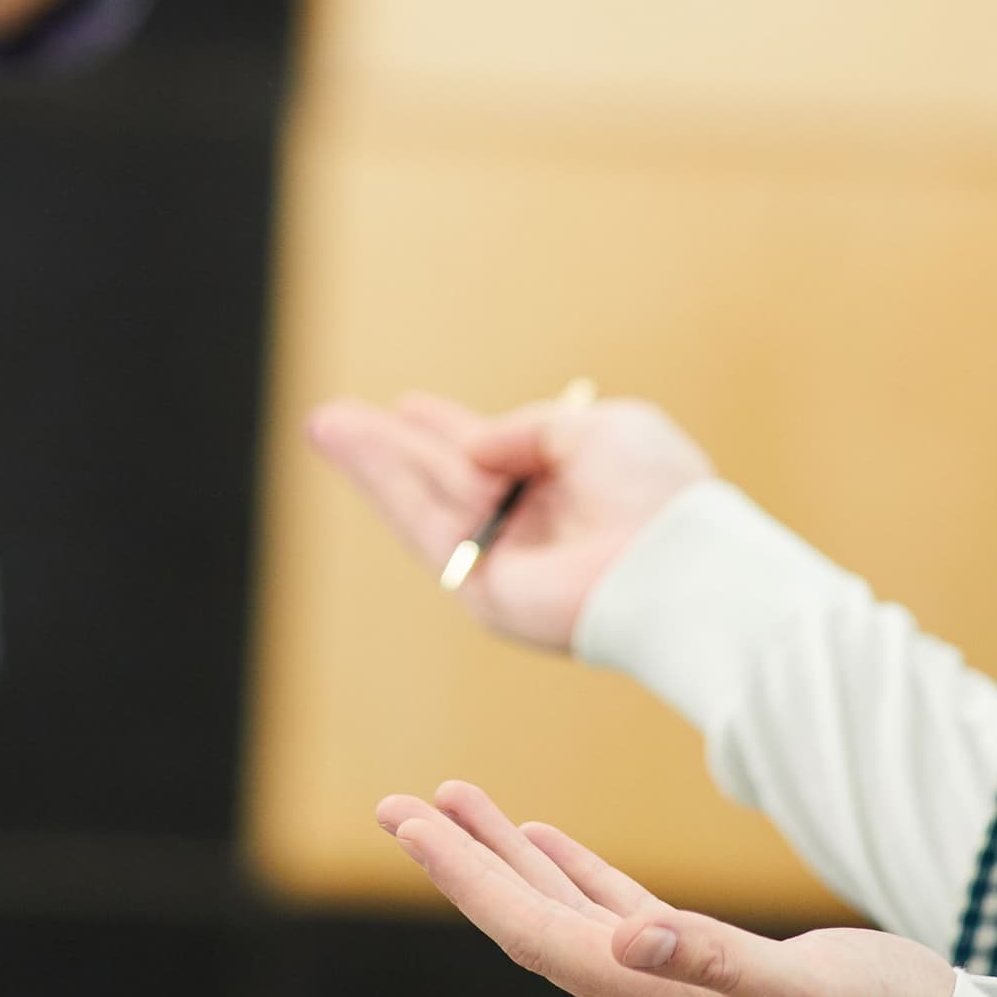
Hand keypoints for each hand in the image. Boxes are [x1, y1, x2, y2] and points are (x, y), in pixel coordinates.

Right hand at [303, 389, 712, 649]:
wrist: (673, 563)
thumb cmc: (656, 492)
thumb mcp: (599, 427)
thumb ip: (530, 428)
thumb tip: (472, 448)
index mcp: (571, 484)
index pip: (498, 456)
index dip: (451, 430)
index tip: (410, 406)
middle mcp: (534, 523)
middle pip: (447, 478)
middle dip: (393, 447)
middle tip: (335, 417)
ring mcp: (505, 558)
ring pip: (425, 499)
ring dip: (371, 462)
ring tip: (323, 422)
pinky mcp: (483, 590)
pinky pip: (426, 527)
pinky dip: (386, 486)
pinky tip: (356, 450)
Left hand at [379, 780, 954, 996]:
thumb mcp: (801, 987)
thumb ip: (715, 960)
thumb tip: (631, 936)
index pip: (534, 932)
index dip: (467, 878)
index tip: (409, 825)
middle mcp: (645, 993)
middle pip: (528, 920)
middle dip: (460, 862)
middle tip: (397, 806)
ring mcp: (670, 979)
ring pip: (563, 910)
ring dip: (506, 857)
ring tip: (454, 801)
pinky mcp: (704, 962)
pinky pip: (613, 910)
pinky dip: (574, 871)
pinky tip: (548, 840)